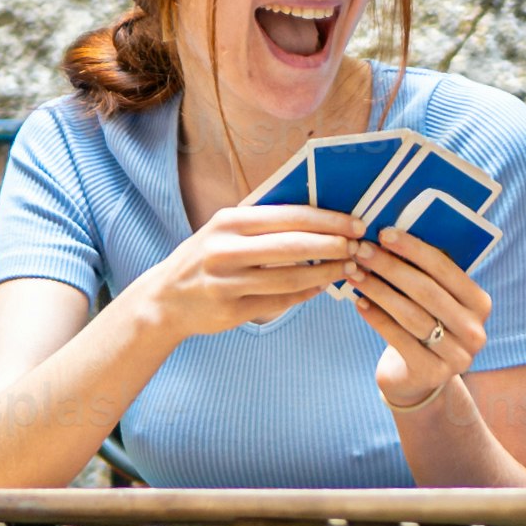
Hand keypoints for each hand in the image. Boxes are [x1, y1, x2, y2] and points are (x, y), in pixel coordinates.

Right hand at [139, 199, 365, 339]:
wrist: (166, 299)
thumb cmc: (205, 257)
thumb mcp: (224, 229)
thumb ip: (264, 221)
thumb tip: (319, 213)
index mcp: (228, 222)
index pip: (289, 216)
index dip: (328, 219)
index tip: (355, 223)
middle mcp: (225, 250)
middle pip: (294, 247)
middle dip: (333, 245)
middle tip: (359, 246)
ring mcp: (227, 283)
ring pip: (291, 279)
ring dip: (326, 273)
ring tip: (348, 267)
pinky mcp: (232, 311)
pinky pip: (280, 302)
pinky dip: (306, 294)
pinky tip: (322, 286)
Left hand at [348, 226, 498, 415]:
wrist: (419, 378)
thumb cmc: (425, 325)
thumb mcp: (434, 301)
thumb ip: (425, 275)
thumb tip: (388, 235)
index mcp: (479, 303)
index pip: (445, 269)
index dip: (413, 249)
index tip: (383, 233)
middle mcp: (474, 330)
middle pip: (426, 291)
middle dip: (390, 266)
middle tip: (361, 250)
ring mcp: (456, 355)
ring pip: (411, 314)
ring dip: (378, 290)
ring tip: (354, 273)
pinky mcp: (432, 373)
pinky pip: (398, 338)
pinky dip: (376, 318)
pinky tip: (359, 303)